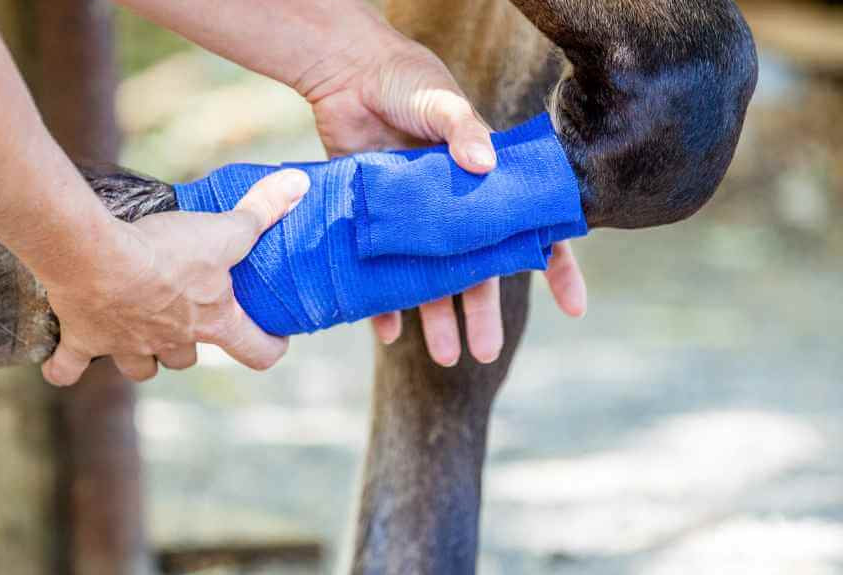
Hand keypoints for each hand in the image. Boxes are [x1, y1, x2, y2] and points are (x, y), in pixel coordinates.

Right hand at [40, 169, 310, 385]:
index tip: (274, 340)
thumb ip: (261, 211)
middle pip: (187, 359)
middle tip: (185, 319)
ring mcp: (127, 347)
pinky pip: (70, 367)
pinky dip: (66, 367)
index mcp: (211, 322)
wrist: (97, 258)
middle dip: (188, 344)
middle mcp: (172, 343)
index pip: (256, 352)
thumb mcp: (223, 230)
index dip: (269, 347)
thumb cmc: (167, 250)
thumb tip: (299, 185)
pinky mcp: (84, 341)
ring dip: (141, 356)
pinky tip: (64, 363)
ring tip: (136, 332)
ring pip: (140, 367)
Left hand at [303, 35, 586, 365]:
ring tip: (445, 358)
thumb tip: (485, 166)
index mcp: (484, 183)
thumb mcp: (441, 101)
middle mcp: (454, 209)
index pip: (531, 228)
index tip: (573, 307)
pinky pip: (382, 273)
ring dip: (439, 319)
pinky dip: (385, 304)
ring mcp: (415, 221)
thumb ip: (463, 130)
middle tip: (487, 352)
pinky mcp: (377, 224)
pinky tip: (388, 332)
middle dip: (484, 312)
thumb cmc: (407, 82)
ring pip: (433, 280)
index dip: (555, 267)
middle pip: (479, 270)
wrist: (347, 77)